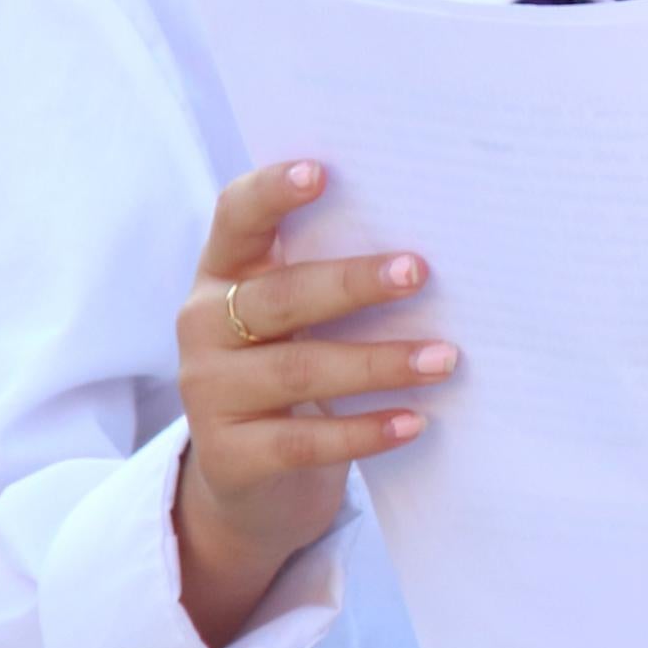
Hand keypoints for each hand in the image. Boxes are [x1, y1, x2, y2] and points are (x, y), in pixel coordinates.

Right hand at [173, 159, 452, 646]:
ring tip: (444, 358)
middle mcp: (203, 325)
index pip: (236, 217)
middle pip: (279, 297)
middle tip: (418, 272)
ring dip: (378, 363)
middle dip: (352, 283)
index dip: (271, 192)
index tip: (321, 172)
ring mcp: (209, 393)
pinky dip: (364, 430)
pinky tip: (415, 421)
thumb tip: (428, 249)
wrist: (248, 475)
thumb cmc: (294, 364)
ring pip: (299, 371)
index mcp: (224, 274)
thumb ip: (331, 276)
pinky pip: (304, 441)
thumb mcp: (298, 318)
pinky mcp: (230, 456)